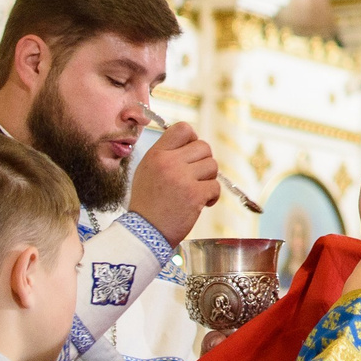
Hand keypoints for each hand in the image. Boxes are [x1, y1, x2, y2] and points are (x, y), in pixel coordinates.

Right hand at [128, 122, 220, 243]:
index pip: (183, 128)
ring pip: (213, 165)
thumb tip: (191, 145)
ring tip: (196, 192)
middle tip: (196, 178)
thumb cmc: (147, 204)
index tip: (191, 154)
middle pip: (203, 146)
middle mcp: (169, 162)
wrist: (144, 233)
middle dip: (204, 162)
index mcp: (156, 154)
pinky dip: (212, 196)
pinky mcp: (194, 195)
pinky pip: (216, 186)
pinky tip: (201, 204)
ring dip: (209, 180)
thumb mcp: (147, 171)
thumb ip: (166, 156)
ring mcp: (182, 178)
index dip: (193, 139)